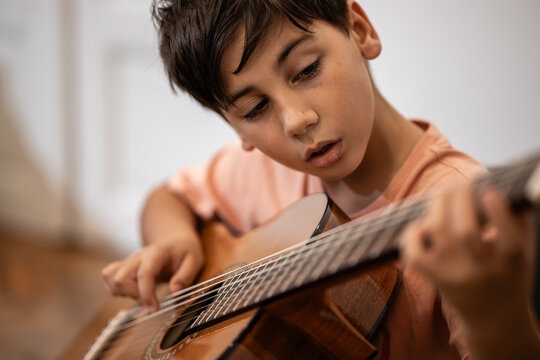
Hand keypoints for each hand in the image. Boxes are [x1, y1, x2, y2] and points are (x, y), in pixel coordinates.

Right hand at [101, 238, 203, 312]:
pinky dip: (115, 289)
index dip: (146, 295)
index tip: (154, 309)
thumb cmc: (184, 252)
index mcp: (157, 253)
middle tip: (150, 305)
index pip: (144, 274)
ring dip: (123, 293)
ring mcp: (129, 260)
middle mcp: (139, 256)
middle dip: (133, 296)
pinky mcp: (123, 266)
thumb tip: (174, 293)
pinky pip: (108, 276)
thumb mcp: (194, 261)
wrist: (176, 242)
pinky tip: (132, 292)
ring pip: (110, 277)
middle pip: (121, 277)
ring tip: (141, 297)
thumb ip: (185, 277)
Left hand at [401, 184, 535, 324]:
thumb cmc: (509, 274)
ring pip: (438, 232)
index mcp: (511, 263)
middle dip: (460, 199)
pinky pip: (414, 253)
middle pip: (465, 232)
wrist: (493, 319)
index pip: (507, 240)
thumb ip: (520, 218)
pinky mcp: (434, 277)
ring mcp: (454, 275)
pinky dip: (412, 233)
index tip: (489, 191)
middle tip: (461, 184)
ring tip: (443, 195)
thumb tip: (511, 183)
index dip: (497, 212)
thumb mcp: (525, 251)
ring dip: (437, 205)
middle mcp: (482, 271)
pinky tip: (422, 224)